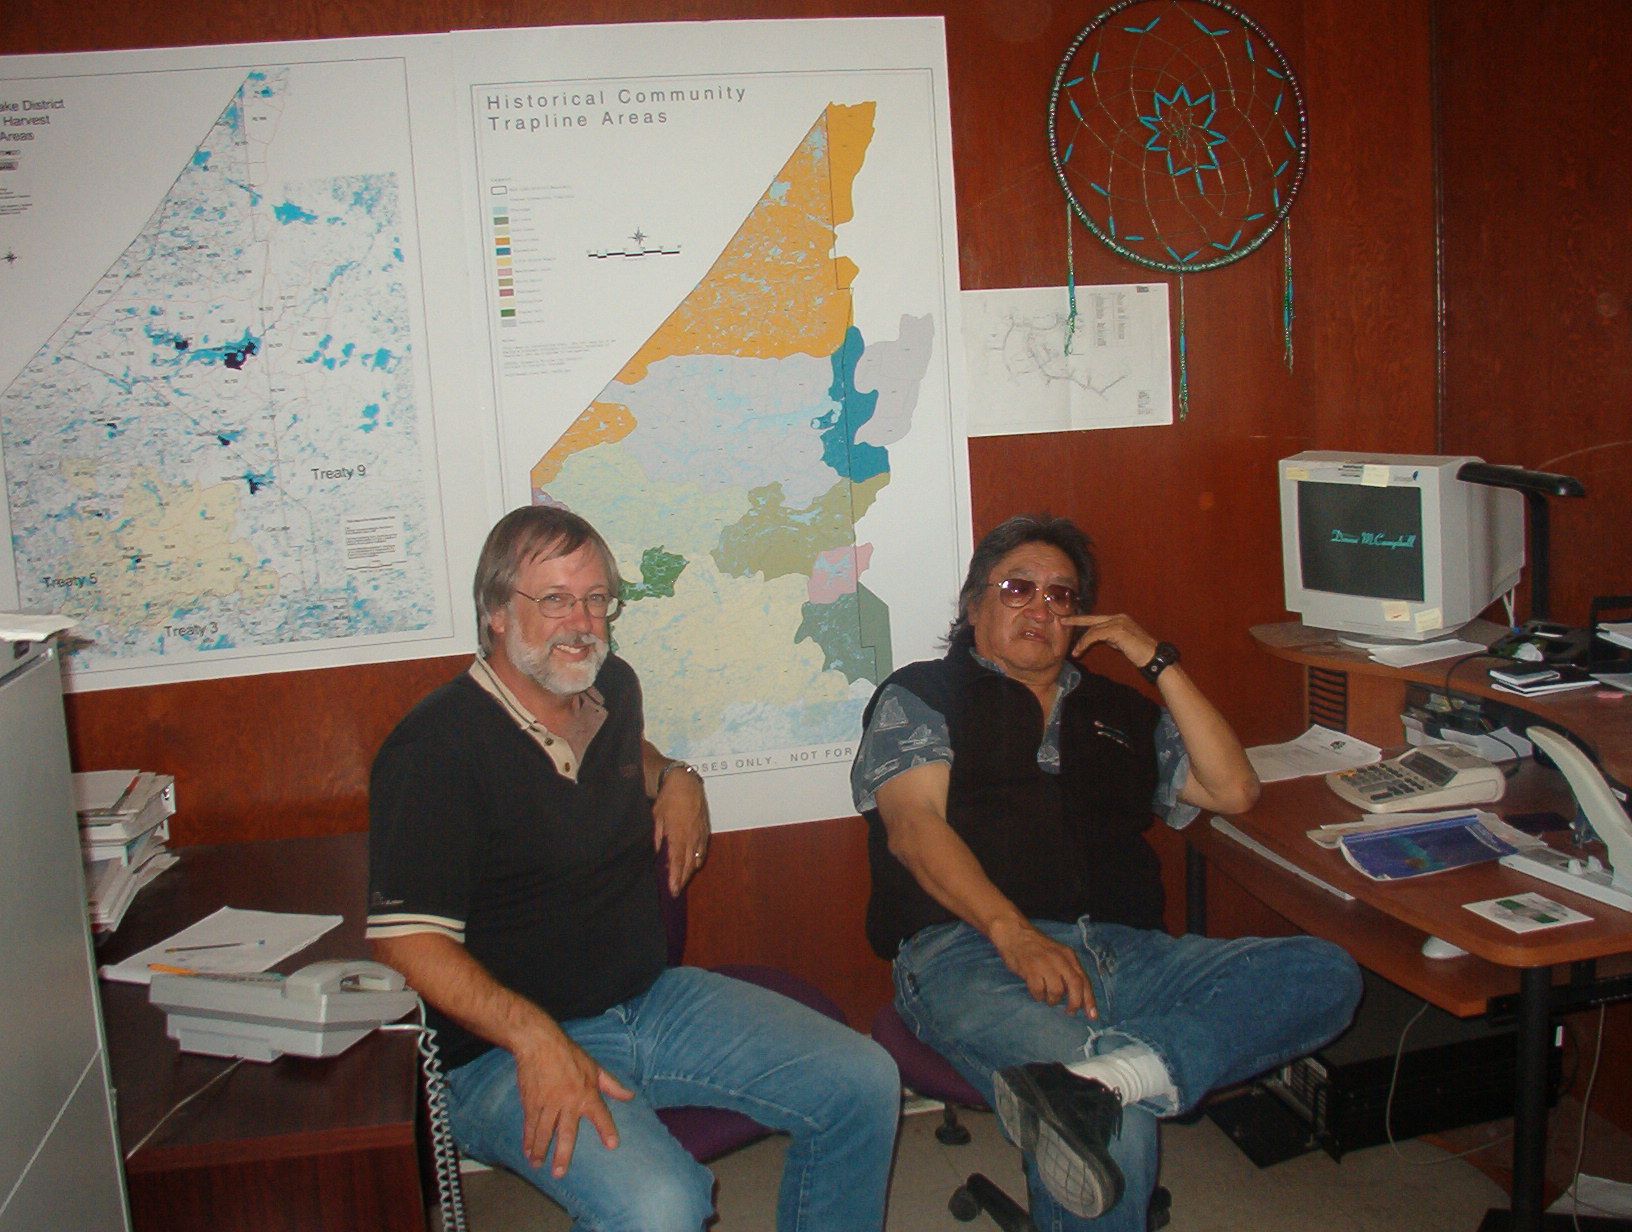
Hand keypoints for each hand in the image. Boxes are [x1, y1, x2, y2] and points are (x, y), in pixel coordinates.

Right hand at [512, 1021, 634, 1176]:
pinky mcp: (532, 1101)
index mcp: (587, 1093)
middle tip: (559, 1172)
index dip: (606, 1130)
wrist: (540, 1044)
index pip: (600, 1115)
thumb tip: (630, 1096)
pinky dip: (528, 1139)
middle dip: (562, 1154)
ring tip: (538, 1165)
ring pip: (544, 1131)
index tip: (612, 1145)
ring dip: (540, 1150)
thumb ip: (612, 1085)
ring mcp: (548, 1103)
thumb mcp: (594, 1068)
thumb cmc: (570, 1055)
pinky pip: (530, 1124)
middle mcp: (568, 1101)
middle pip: (565, 1133)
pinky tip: (527, 1151)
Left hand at [654, 765, 710, 894]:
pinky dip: (697, 860)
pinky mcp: (705, 830)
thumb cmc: (668, 799)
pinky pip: (702, 850)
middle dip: (682, 879)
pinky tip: (692, 864)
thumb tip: (659, 854)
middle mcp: (691, 836)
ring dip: (689, 871)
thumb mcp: (657, 817)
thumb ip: (658, 837)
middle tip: (675, 892)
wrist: (686, 783)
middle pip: (687, 864)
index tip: (672, 890)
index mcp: (677, 833)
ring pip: (696, 859)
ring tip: (681, 880)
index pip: (676, 861)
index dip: (675, 877)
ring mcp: (700, 834)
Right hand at [989, 917, 1097, 1017]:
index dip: (1089, 999)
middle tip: (1069, 1012)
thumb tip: (1077, 996)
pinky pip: (1038, 991)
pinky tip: (1036, 993)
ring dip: (1052, 1000)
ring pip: (1057, 991)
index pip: (1084, 979)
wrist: (1014, 933)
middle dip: (1075, 1003)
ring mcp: (1045, 964)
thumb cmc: (1036, 947)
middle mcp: (1060, 959)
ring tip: (1047, 997)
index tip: (1092, 1015)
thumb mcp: (1057, 954)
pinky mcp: (1030, 969)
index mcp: (1069, 956)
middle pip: (1075, 985)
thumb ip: (1067, 970)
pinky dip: (1038, 996)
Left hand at [1061, 612, 1158, 669]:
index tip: (1069, 620)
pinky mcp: (1118, 630)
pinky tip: (1081, 649)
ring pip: (1093, 629)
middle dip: (1076, 621)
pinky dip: (1086, 642)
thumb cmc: (1138, 652)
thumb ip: (1109, 637)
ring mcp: (1119, 622)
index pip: (1097, 618)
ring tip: (1075, 652)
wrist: (1153, 657)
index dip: (1082, 619)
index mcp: (1119, 618)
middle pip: (1092, 619)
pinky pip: (1096, 635)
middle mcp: (1118, 617)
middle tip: (1062, 622)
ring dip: (1082, 641)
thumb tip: (1097, 638)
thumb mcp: (1121, 642)